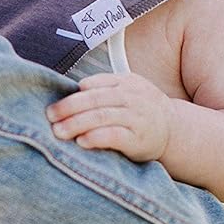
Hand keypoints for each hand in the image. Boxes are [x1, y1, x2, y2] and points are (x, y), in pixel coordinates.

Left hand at [46, 72, 172, 161]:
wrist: (174, 131)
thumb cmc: (140, 111)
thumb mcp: (127, 92)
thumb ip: (104, 89)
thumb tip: (70, 93)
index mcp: (127, 82)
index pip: (96, 84)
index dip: (73, 94)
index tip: (53, 105)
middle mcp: (133, 97)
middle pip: (96, 99)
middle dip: (69, 108)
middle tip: (50, 116)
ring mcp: (137, 118)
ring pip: (103, 116)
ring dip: (77, 123)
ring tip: (59, 131)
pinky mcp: (139, 139)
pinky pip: (115, 136)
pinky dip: (97, 137)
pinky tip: (82, 142)